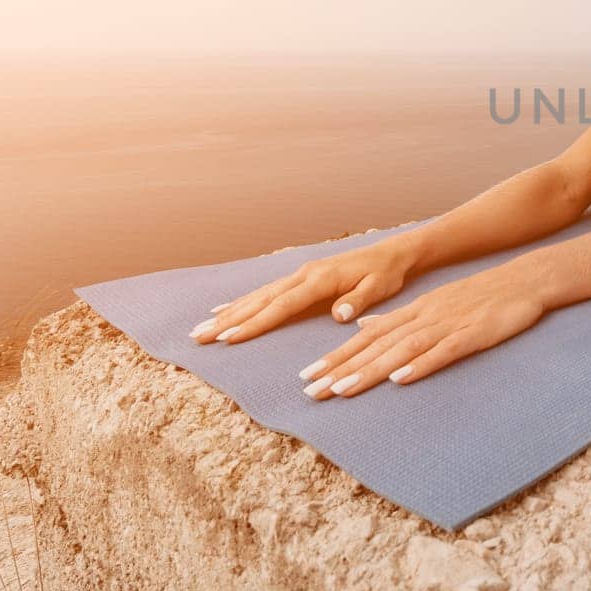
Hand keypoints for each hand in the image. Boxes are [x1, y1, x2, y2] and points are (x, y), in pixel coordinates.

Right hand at [189, 240, 413, 344]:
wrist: (391, 254)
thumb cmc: (386, 274)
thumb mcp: (379, 289)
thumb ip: (358, 301)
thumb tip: (339, 314)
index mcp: (319, 280)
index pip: (282, 305)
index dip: (255, 322)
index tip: (230, 337)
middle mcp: (303, 275)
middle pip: (260, 300)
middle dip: (228, 320)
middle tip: (199, 337)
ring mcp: (299, 274)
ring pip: (257, 296)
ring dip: (229, 312)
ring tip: (201, 329)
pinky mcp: (300, 277)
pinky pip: (265, 292)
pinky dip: (242, 302)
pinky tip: (223, 310)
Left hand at [297, 269, 544, 398]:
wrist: (523, 280)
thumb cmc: (481, 296)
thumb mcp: (433, 303)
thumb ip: (398, 319)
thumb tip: (362, 328)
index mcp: (413, 311)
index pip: (366, 337)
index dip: (336, 357)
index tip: (307, 376)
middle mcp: (424, 316)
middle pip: (376, 346)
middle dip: (341, 369)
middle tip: (310, 391)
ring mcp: (448, 325)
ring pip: (402, 350)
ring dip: (370, 371)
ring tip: (342, 391)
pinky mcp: (473, 334)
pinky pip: (443, 352)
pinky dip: (420, 365)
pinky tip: (400, 380)